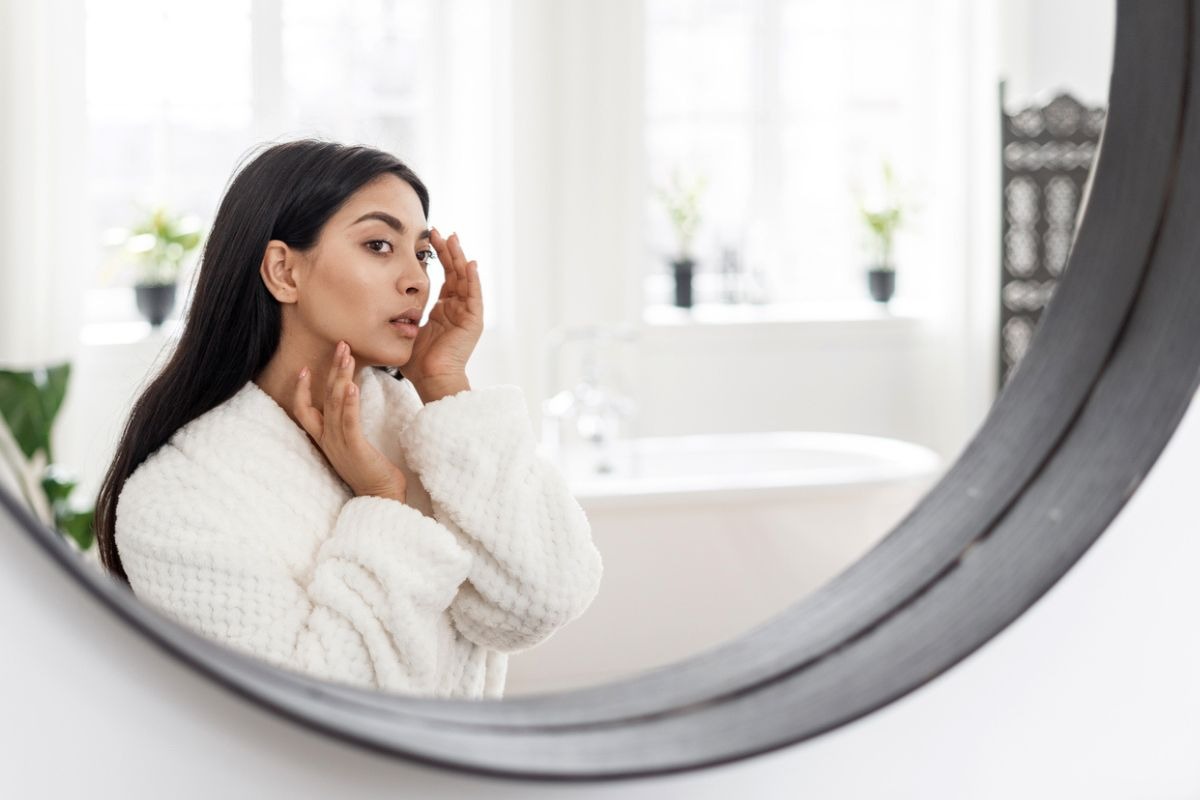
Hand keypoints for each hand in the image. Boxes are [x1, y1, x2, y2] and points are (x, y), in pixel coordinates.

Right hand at [293, 341, 407, 501]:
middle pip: (323, 398)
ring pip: (335, 404)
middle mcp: (328, 439)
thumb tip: (351, 404)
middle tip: (341, 345)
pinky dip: (349, 402)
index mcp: (325, 439)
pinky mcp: (354, 448)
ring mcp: (339, 444)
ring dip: (341, 377)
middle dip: (331, 369)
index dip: (301, 389)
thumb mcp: (354, 445)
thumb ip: (348, 426)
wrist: (380, 497)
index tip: (304, 368)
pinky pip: (348, 421)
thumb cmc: (372, 471)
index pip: (303, 410)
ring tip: (347, 355)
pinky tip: (352, 386)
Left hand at [403, 229, 482, 385]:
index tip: (429, 239)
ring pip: (465, 280)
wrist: (430, 380)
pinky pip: (475, 296)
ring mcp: (466, 315)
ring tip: (453, 239)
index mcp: (443, 311)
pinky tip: (470, 263)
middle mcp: (457, 310)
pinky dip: (473, 279)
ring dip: (460, 258)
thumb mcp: (405, 331)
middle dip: (448, 251)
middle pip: (455, 273)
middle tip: (440, 231)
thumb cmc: (416, 363)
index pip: (444, 278)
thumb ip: (399, 317)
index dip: (438, 258)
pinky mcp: (473, 322)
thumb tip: (376, 307)